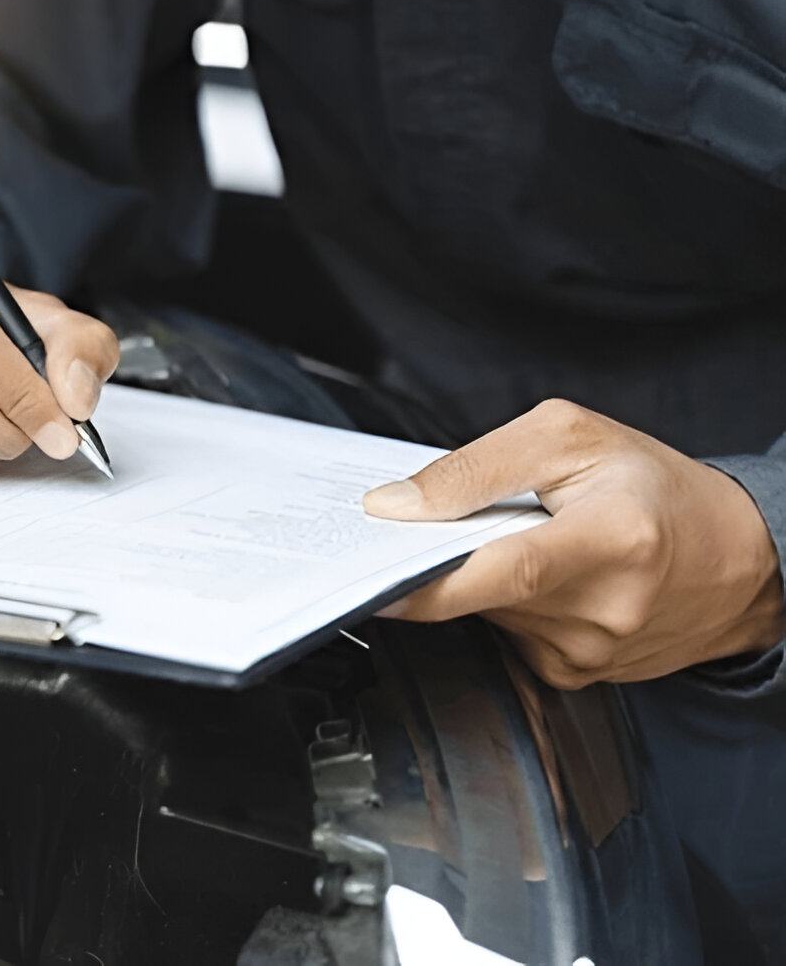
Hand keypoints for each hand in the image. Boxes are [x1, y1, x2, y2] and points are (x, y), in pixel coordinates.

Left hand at [364, 399, 782, 687]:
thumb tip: (396, 506)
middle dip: (441, 561)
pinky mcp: (576, 674)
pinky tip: (538, 579)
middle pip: (480, 593)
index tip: (373, 581)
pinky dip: (501, 605)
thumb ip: (475, 467)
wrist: (740, 560)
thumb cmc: (655, 487)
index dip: (431, 581)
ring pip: (486, 615)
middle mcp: (605, 608)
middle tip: (433, 529)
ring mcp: (591, 652)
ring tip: (521, 540)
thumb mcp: (569, 438)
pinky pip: (506, 636)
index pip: (503, 571)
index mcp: (613, 538)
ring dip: (479, 579)